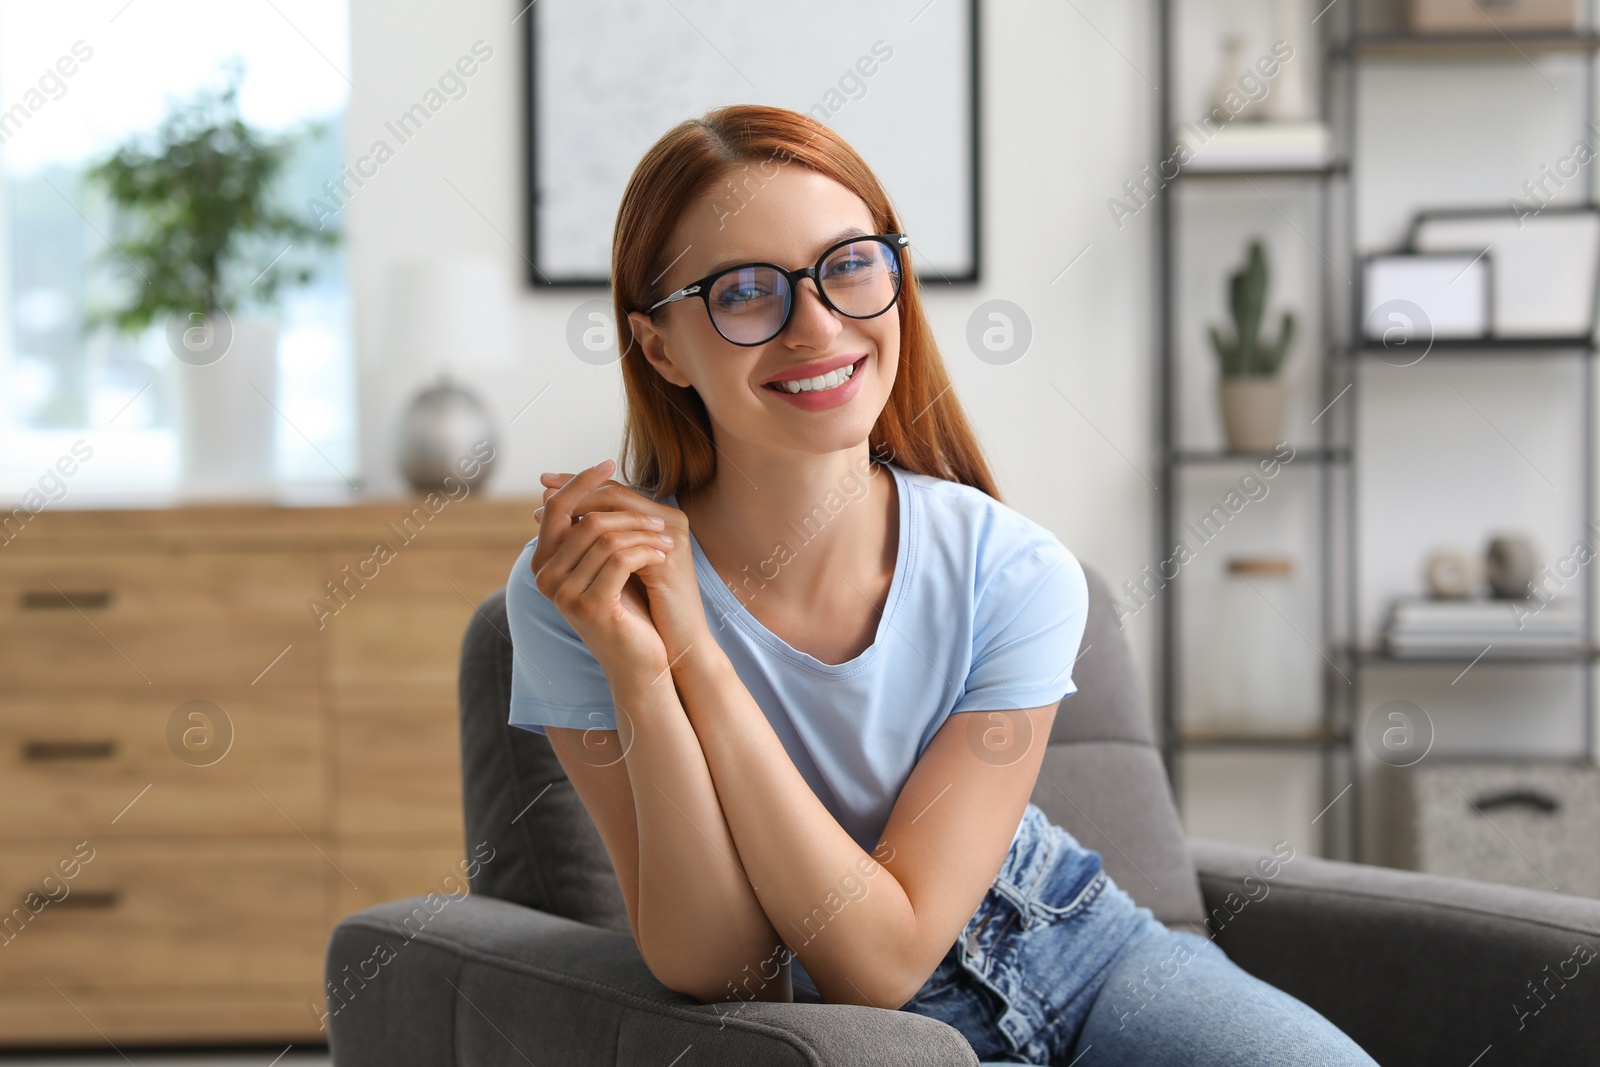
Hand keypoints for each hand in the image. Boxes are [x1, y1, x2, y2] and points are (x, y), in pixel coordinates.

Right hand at [529, 459, 674, 682]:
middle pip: (583, 518)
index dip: (582, 480)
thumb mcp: (607, 564)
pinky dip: (646, 550)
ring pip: (605, 536)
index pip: (557, 507)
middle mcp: (545, 577)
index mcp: (544, 564)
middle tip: (659, 520)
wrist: (639, 661)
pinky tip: (663, 555)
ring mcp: (564, 593)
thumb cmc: (627, 610)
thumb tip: (591, 486)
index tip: (609, 460)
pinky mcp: (591, 605)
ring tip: (666, 541)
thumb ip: (593, 532)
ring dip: (643, 533)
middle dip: (626, 512)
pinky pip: (619, 558)